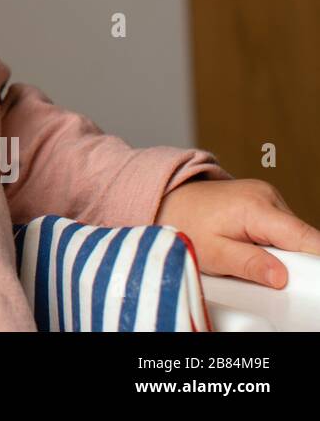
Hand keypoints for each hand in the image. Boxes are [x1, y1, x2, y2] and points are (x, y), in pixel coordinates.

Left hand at [156, 177, 319, 287]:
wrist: (167, 201)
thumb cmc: (184, 223)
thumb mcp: (214, 252)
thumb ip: (249, 264)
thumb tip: (280, 276)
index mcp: (256, 207)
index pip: (304, 237)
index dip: (311, 261)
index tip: (309, 279)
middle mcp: (267, 195)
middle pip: (300, 237)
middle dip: (289, 259)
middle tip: (259, 269)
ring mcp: (266, 195)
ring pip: (291, 234)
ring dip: (278, 250)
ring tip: (245, 252)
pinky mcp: (264, 200)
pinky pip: (280, 227)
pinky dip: (270, 241)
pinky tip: (247, 243)